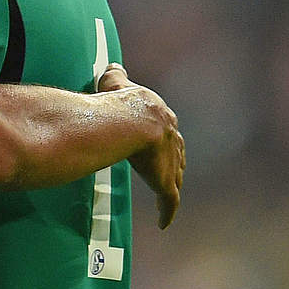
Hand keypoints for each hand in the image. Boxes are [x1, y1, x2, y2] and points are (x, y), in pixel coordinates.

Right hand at [97, 64, 184, 228]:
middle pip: (174, 152)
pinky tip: (164, 222)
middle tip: (163, 166)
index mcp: (160, 117)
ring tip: (165, 191)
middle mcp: (171, 139)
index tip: (154, 139)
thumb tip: (114, 66)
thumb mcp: (115, 83)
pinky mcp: (165, 182)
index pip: (164, 127)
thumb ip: (116, 75)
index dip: (160, 134)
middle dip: (170, 158)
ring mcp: (170, 162)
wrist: (131, 122)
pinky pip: (169, 201)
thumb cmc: (119, 102)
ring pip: (175, 175)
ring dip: (171, 183)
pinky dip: (167, 211)